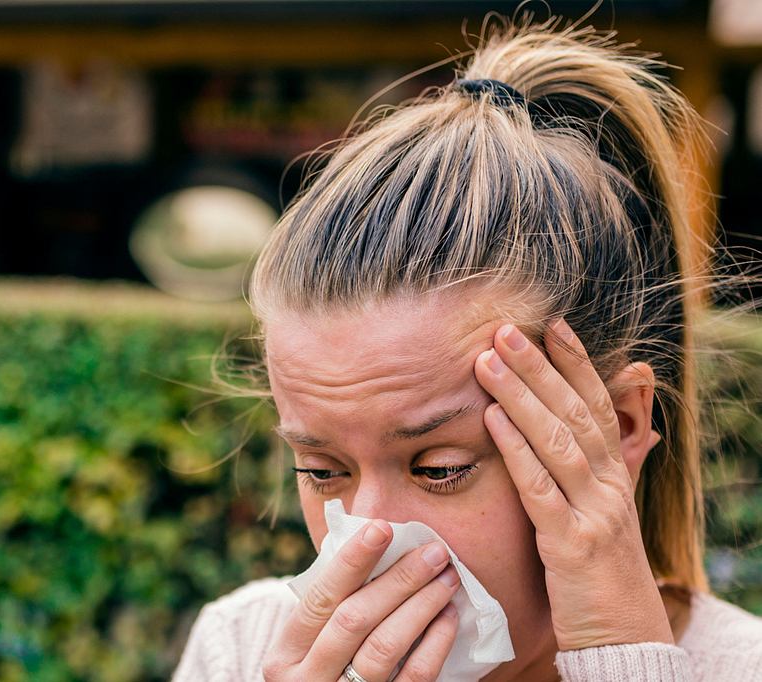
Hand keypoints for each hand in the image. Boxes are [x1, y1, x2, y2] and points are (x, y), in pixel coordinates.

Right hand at [262, 520, 460, 681]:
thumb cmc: (323, 669)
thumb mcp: (308, 645)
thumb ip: (331, 607)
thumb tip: (376, 544)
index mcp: (285, 655)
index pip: (321, 598)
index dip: (352, 561)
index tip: (383, 528)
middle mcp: (307, 681)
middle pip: (355, 619)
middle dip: (399, 580)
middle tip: (434, 551)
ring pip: (385, 647)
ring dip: (421, 605)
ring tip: (447, 578)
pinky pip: (415, 678)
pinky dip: (435, 644)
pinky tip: (448, 616)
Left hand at [473, 318, 673, 650]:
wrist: (624, 639)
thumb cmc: (602, 574)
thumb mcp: (601, 515)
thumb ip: (590, 473)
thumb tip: (580, 434)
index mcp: (614, 475)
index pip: (597, 405)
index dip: (576, 363)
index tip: (551, 324)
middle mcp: (609, 485)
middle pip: (574, 412)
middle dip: (539, 366)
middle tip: (505, 329)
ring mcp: (594, 512)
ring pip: (558, 440)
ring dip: (522, 395)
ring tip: (489, 360)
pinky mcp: (572, 545)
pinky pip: (540, 488)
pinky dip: (517, 450)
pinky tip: (492, 421)